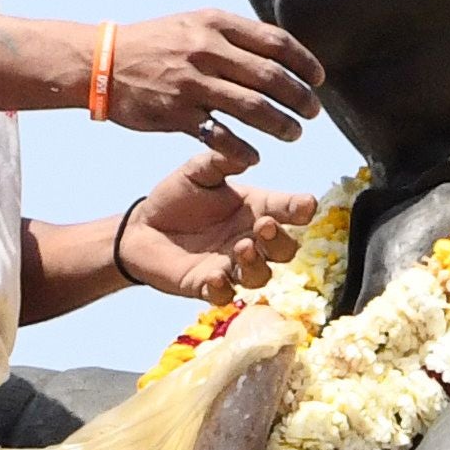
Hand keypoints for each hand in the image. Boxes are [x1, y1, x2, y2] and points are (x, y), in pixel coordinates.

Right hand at [99, 7, 321, 152]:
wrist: (103, 61)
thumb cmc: (155, 43)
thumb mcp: (194, 23)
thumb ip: (234, 35)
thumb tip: (278, 50)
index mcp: (215, 23)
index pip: (275, 42)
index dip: (304, 63)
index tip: (318, 79)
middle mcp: (207, 51)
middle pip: (271, 77)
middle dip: (300, 98)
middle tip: (313, 112)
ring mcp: (192, 83)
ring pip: (253, 108)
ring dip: (281, 125)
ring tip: (293, 134)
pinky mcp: (177, 113)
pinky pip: (221, 136)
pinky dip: (243, 149)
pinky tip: (256, 156)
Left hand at [118, 147, 317, 301]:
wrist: (142, 226)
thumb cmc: (177, 197)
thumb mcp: (198, 171)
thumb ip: (221, 161)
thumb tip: (246, 154)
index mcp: (255, 208)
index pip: (288, 210)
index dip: (301, 208)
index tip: (307, 204)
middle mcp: (250, 239)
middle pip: (284, 249)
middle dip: (280, 239)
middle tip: (263, 225)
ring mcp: (231, 265)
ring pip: (260, 275)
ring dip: (256, 264)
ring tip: (242, 247)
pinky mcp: (207, 285)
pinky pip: (223, 294)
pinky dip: (223, 289)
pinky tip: (216, 277)